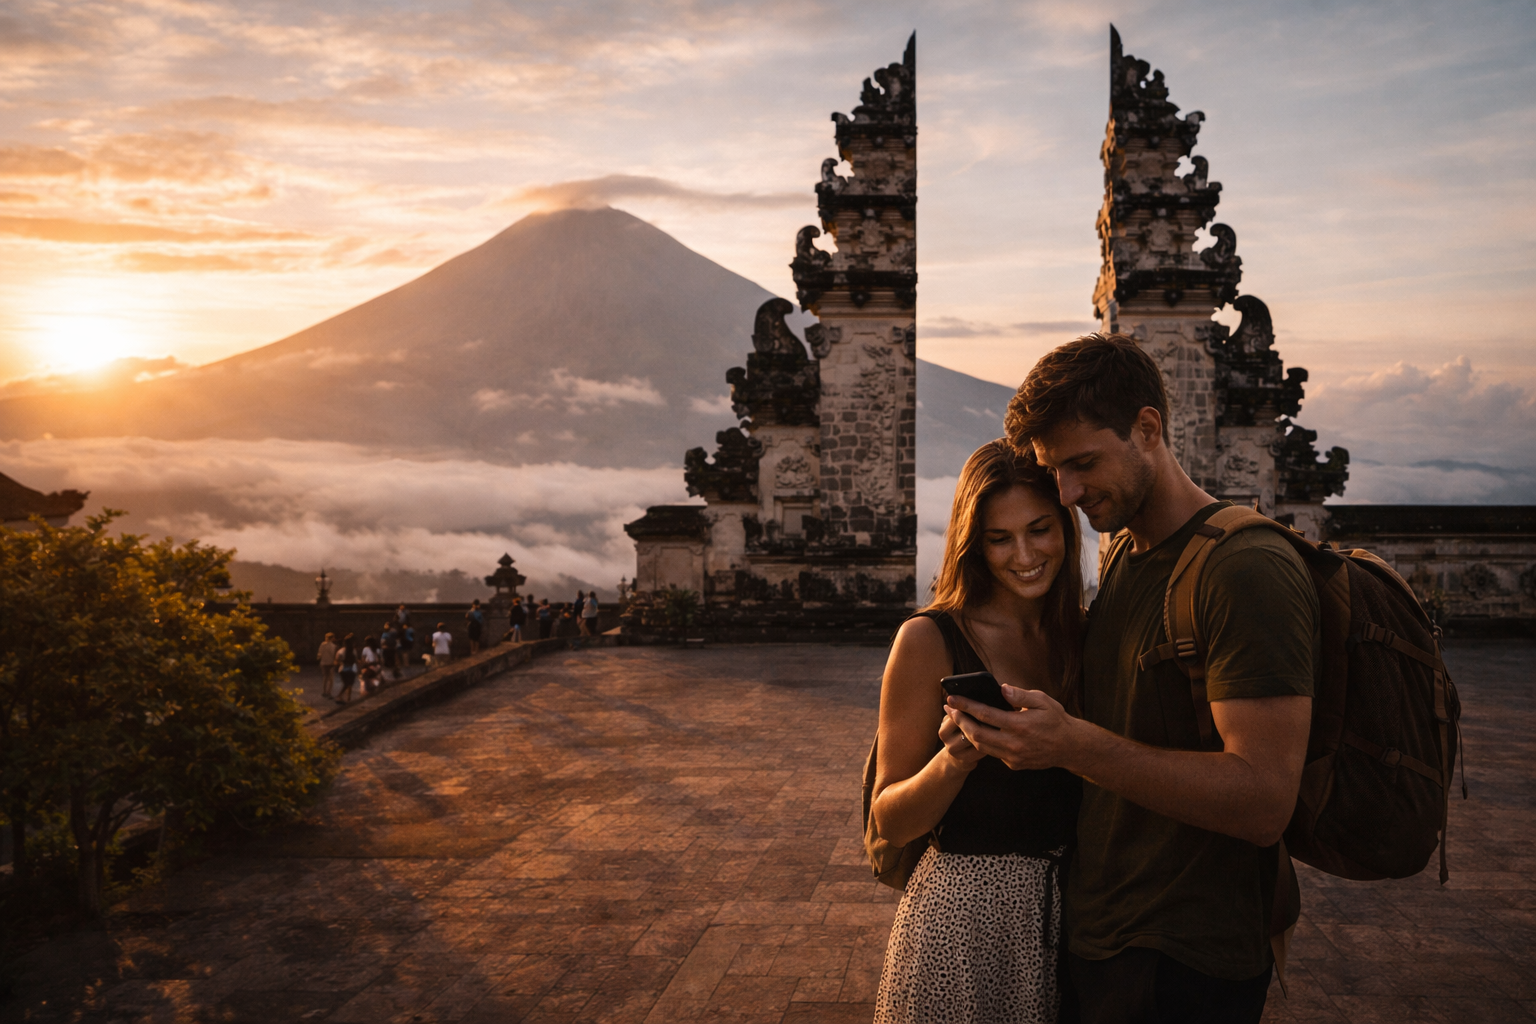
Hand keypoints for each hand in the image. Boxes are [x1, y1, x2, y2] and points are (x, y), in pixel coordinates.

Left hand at [945, 684, 1079, 771]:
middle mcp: (1014, 743)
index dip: (966, 706)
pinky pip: (992, 753)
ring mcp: (1013, 756)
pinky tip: (976, 731)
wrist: (1070, 747)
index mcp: (1020, 725)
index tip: (952, 698)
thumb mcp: (1042, 701)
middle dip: (960, 720)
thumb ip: (1020, 695)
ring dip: (967, 733)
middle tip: (950, 709)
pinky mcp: (1014, 764)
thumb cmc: (1056, 720)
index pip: (985, 714)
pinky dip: (982, 742)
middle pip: (977, 734)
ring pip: (981, 746)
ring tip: (958, 719)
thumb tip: (1001, 688)